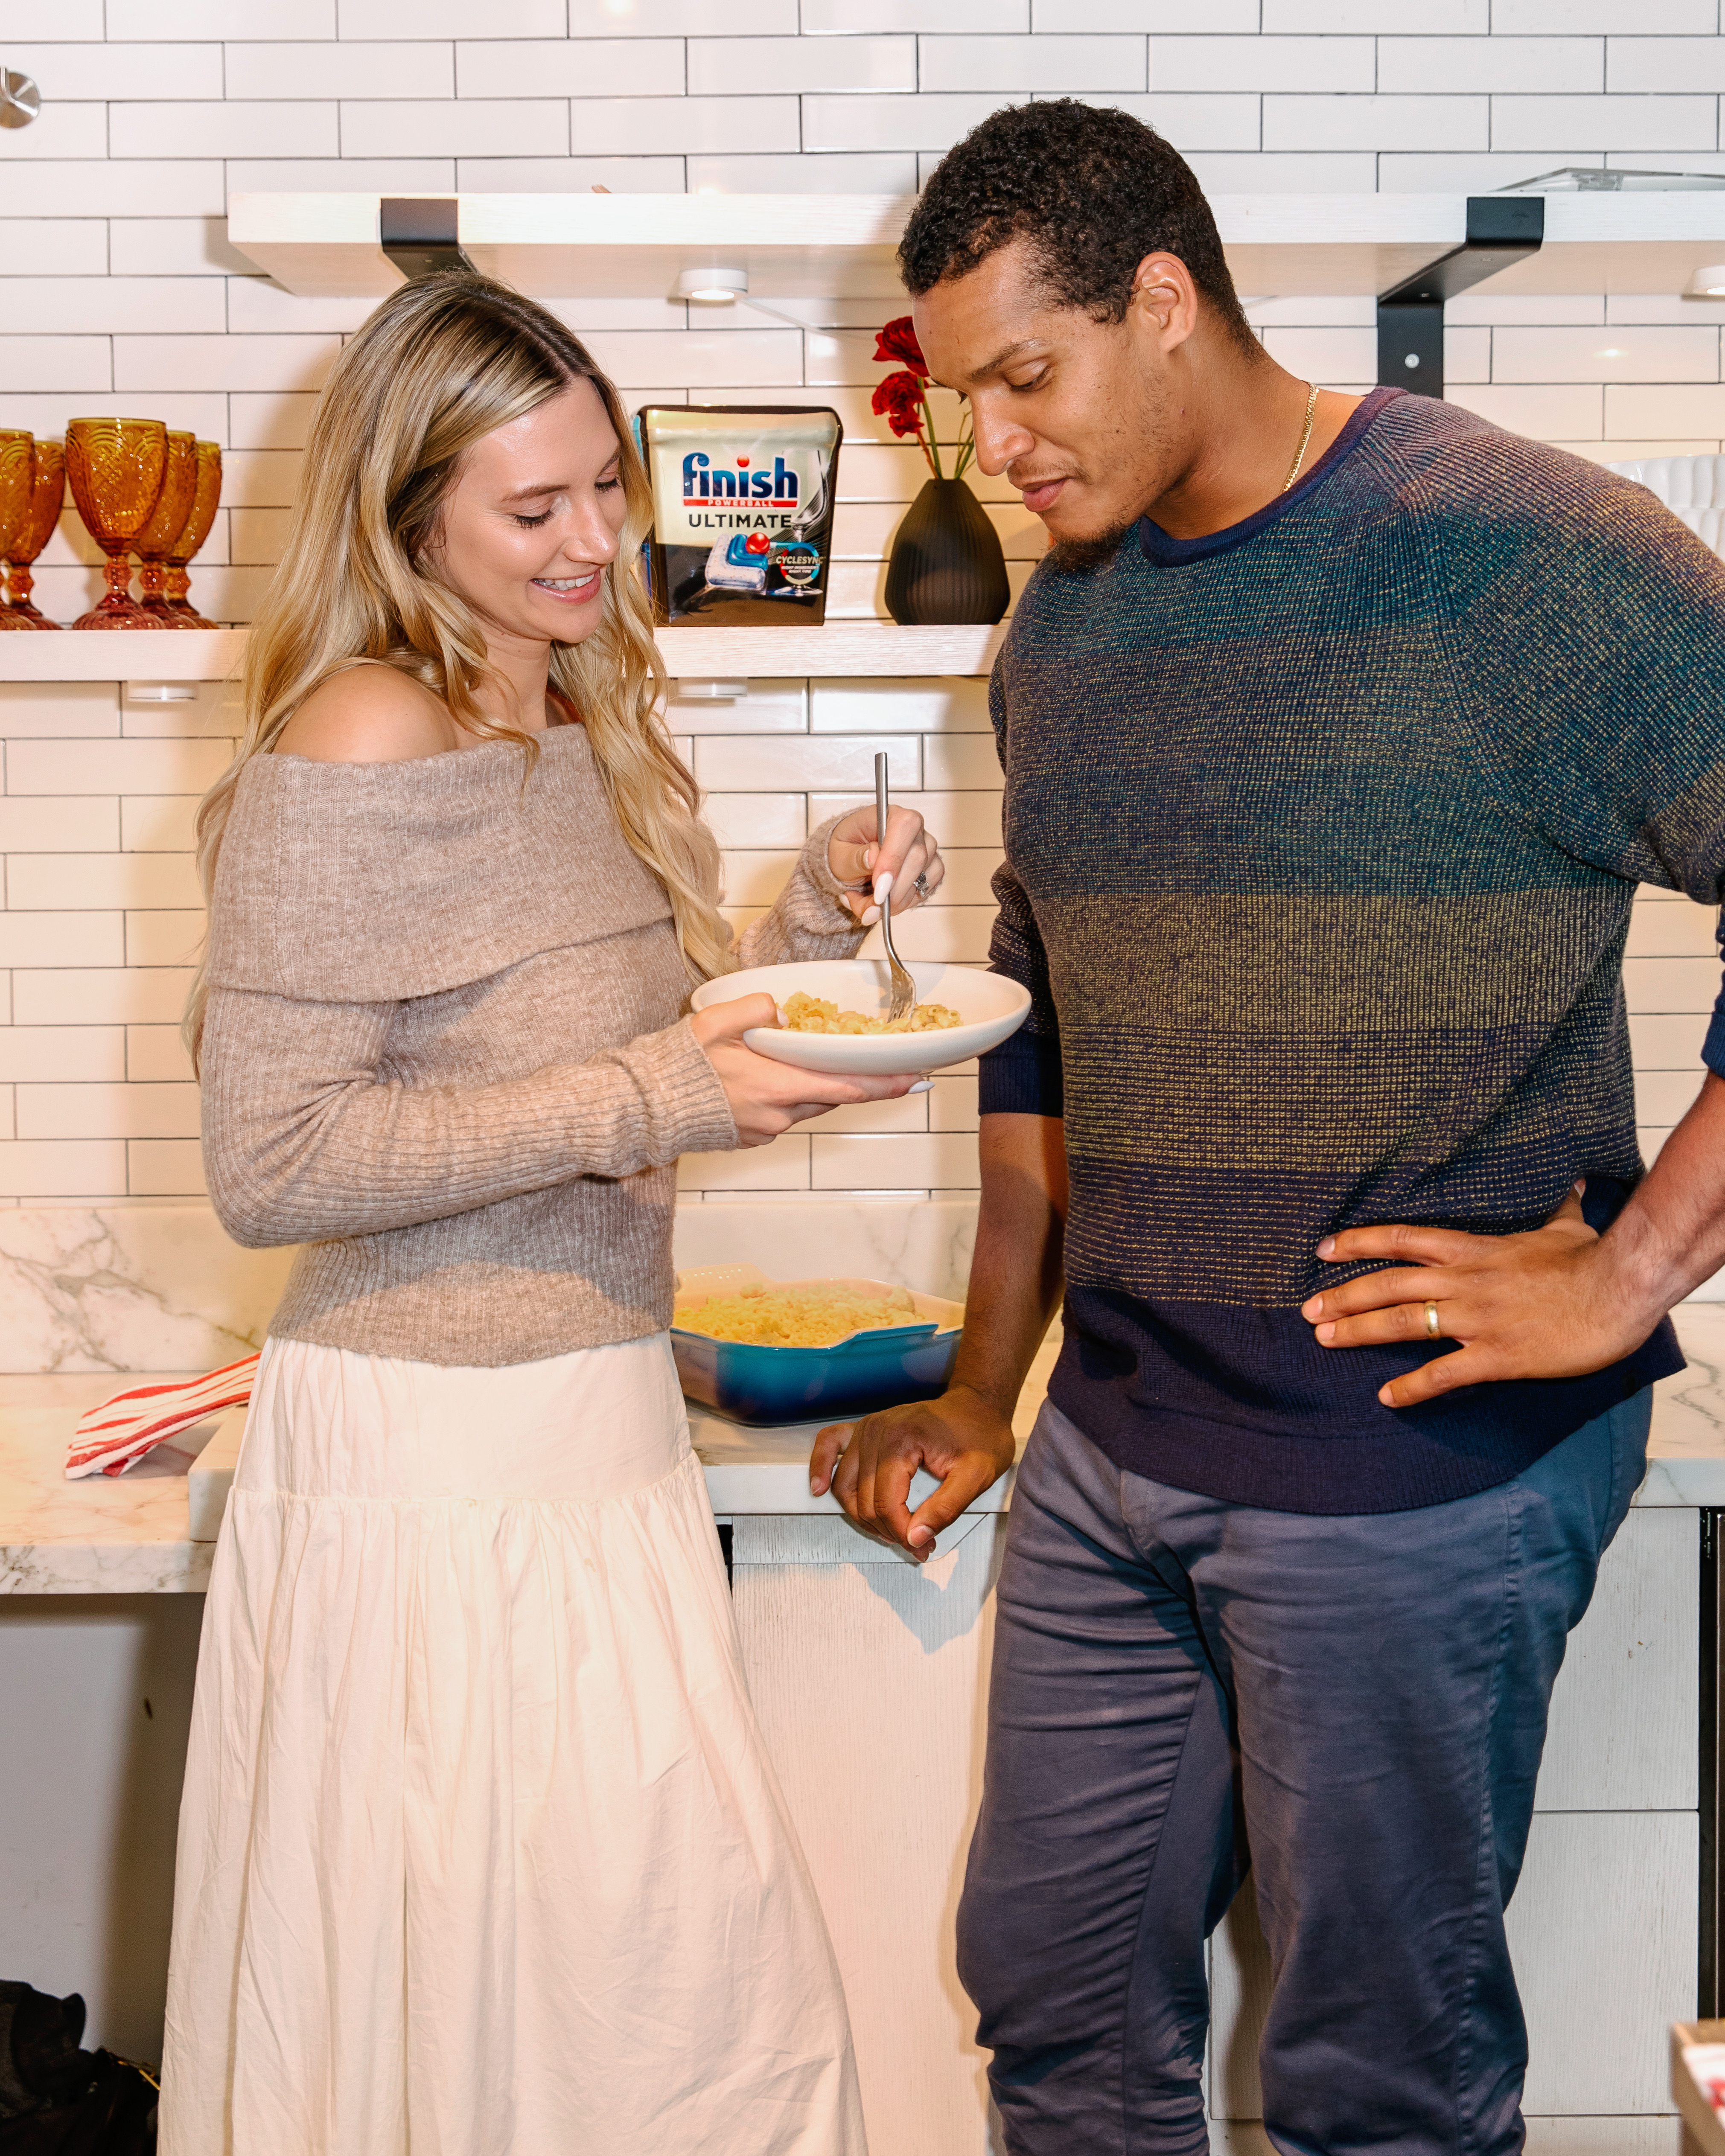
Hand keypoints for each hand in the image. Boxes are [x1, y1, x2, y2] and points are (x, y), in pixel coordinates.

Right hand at [690, 995, 916, 1146]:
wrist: (642, 1109)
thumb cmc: (677, 1066)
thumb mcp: (715, 1022)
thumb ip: (757, 1008)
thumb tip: (782, 1013)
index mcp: (777, 1086)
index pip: (846, 1087)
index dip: (884, 1084)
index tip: (915, 1079)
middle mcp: (777, 1116)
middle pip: (830, 1097)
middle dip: (853, 1082)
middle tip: (880, 1068)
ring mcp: (763, 1131)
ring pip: (806, 1106)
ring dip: (814, 1087)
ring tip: (810, 1064)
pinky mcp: (749, 1139)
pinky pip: (781, 1116)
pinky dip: (785, 1098)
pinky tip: (768, 1081)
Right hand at [808, 1385, 1017, 1560]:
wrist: (977, 1405)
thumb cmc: (979, 1433)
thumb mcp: (977, 1475)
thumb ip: (946, 1508)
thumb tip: (916, 1536)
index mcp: (902, 1439)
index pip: (887, 1503)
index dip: (903, 1533)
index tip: (922, 1545)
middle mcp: (877, 1431)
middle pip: (865, 1500)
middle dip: (889, 1530)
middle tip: (917, 1543)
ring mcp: (867, 1428)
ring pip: (846, 1487)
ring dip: (862, 1515)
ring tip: (888, 1531)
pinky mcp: (863, 1429)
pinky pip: (830, 1445)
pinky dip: (820, 1467)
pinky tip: (819, 1488)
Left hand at [827, 803, 943, 926]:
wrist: (852, 859)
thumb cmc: (846, 849)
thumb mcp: (839, 854)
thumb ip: (855, 858)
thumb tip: (873, 858)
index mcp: (889, 814)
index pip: (904, 827)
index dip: (894, 858)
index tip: (879, 887)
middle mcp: (914, 829)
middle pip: (918, 856)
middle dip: (895, 889)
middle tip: (873, 906)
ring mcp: (926, 849)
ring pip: (924, 877)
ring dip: (896, 900)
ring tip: (870, 906)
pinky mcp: (930, 869)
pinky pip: (926, 890)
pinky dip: (905, 903)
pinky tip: (886, 903)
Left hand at [1299, 1188, 1658, 1408]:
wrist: (1619, 1290)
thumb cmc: (1592, 1258)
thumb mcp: (1565, 1224)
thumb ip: (1556, 1207)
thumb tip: (1572, 1183)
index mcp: (1473, 1250)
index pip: (1402, 1239)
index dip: (1358, 1243)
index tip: (1324, 1249)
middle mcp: (1464, 1281)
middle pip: (1387, 1284)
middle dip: (1342, 1296)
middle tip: (1307, 1309)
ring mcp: (1477, 1319)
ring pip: (1401, 1323)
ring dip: (1358, 1332)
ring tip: (1323, 1339)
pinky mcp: (1496, 1355)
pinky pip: (1443, 1374)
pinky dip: (1411, 1388)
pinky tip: (1386, 1397)